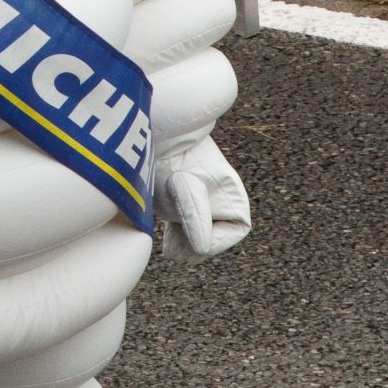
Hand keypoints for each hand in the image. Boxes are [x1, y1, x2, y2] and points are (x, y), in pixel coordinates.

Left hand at [158, 137, 250, 260]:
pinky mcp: (186, 202)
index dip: (214, 244)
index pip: (233, 231)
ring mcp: (204, 201)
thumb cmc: (173, 159)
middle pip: (215, 234)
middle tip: (176, 251)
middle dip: (196, 245)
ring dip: (186, 242)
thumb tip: (202, 249)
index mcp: (233, 195)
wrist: (154, 136)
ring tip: (170, 245)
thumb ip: (196, 219)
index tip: (192, 249)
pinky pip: (188, 227)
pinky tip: (167, 237)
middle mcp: (223, 199)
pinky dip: (179, 235)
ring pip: (200, 233)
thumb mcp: (185, 190)